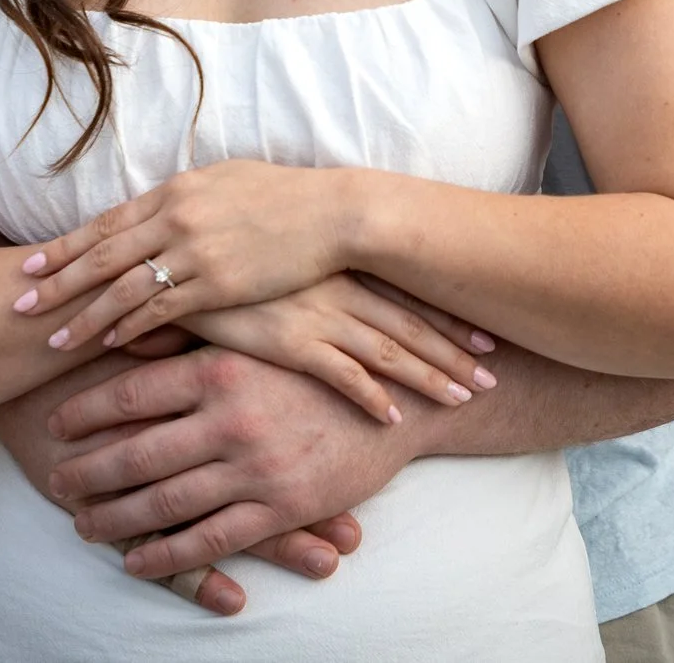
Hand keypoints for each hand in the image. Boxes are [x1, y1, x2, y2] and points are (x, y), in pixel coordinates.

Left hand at [0, 355, 360, 615]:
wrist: (400, 398)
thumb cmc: (322, 359)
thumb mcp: (257, 336)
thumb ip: (193, 339)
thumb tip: (124, 331)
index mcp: (222, 369)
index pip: (132, 393)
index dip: (86, 411)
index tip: (53, 422)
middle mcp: (232, 419)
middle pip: (136, 454)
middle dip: (88, 473)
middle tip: (55, 483)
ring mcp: (256, 467)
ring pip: (165, 503)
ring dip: (116, 520)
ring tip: (83, 526)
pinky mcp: (281, 508)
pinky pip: (210, 540)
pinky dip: (166, 556)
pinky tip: (136, 561)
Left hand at [21, 161, 360, 350]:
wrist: (334, 213)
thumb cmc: (285, 196)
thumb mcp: (225, 180)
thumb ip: (184, 197)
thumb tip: (152, 210)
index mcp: (175, 190)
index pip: (106, 223)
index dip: (64, 247)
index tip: (30, 266)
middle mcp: (176, 217)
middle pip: (102, 255)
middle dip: (56, 284)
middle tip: (18, 306)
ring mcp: (196, 251)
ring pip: (124, 288)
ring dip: (84, 316)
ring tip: (53, 340)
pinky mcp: (219, 284)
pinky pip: (162, 309)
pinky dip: (129, 327)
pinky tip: (107, 343)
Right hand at [176, 273, 498, 425]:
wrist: (177, 265)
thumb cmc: (229, 255)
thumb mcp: (283, 254)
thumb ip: (314, 266)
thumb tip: (342, 274)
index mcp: (339, 262)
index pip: (408, 289)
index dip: (448, 311)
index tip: (487, 329)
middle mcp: (337, 286)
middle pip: (411, 322)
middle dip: (455, 348)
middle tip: (496, 370)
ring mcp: (315, 315)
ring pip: (388, 351)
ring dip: (431, 375)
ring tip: (467, 397)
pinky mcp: (287, 343)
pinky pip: (341, 376)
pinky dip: (373, 397)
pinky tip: (397, 418)